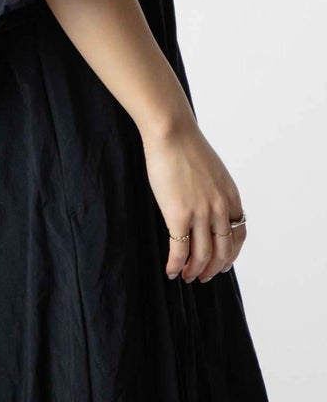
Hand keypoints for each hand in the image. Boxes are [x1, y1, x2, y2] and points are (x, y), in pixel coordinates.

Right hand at [141, 120, 246, 282]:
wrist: (171, 132)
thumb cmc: (186, 145)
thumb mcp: (213, 170)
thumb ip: (214, 191)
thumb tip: (206, 204)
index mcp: (231, 197)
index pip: (239, 236)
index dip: (231, 255)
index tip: (223, 264)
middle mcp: (221, 209)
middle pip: (222, 251)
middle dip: (213, 268)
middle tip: (203, 276)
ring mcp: (201, 213)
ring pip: (202, 255)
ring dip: (194, 271)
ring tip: (186, 276)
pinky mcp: (179, 215)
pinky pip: (180, 250)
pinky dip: (176, 264)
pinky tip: (171, 270)